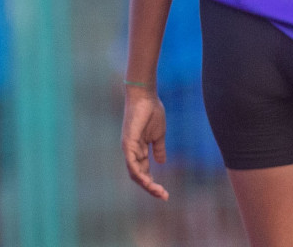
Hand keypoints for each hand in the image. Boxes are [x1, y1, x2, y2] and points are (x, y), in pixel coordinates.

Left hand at [121, 85, 168, 200]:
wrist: (146, 96)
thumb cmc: (151, 112)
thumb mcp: (158, 135)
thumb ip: (158, 149)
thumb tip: (161, 162)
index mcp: (138, 149)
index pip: (143, 172)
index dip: (152, 184)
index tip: (165, 193)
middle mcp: (131, 150)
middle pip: (138, 175)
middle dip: (151, 188)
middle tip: (164, 196)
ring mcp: (128, 147)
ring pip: (134, 173)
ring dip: (146, 185)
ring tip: (158, 192)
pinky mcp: (128, 142)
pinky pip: (131, 163)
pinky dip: (138, 174)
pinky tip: (147, 182)